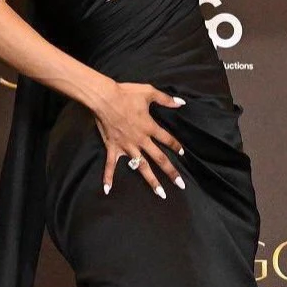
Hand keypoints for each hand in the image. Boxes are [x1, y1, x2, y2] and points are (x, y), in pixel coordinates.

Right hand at [92, 81, 186, 197]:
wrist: (103, 97)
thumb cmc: (126, 93)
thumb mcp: (148, 92)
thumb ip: (166, 99)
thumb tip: (181, 103)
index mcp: (149, 127)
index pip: (168, 139)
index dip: (177, 146)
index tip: (183, 153)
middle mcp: (141, 140)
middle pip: (159, 159)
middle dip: (171, 172)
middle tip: (181, 185)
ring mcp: (127, 146)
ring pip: (141, 167)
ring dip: (151, 181)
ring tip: (160, 194)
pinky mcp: (113, 148)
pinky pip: (110, 165)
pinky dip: (108, 177)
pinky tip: (107, 190)